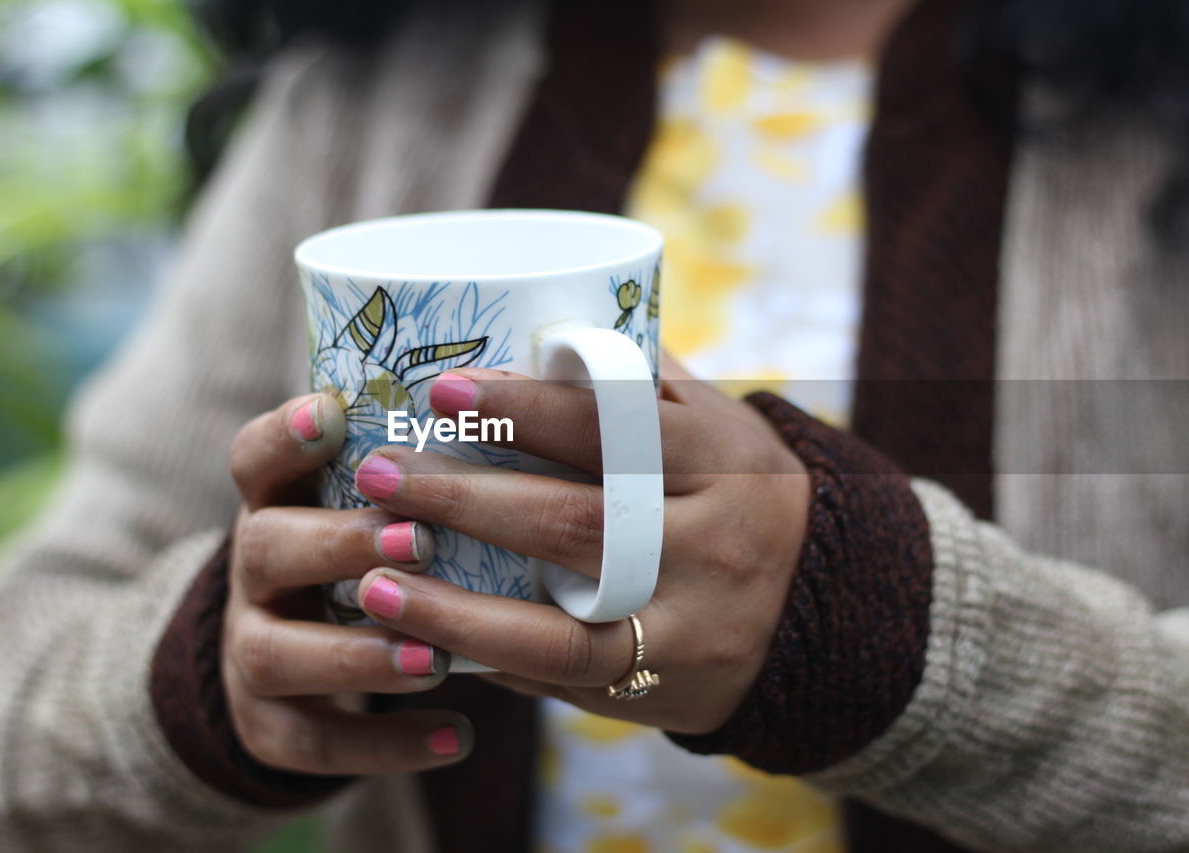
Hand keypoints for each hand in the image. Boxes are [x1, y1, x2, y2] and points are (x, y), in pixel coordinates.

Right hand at [222, 391, 471, 774]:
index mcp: (280, 502)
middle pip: (264, 547)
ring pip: (274, 653)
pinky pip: (310, 742)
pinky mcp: (266, 723)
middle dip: (340, 545)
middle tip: (419, 542)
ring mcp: (249, 649)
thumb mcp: (371, 504)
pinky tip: (457, 738)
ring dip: (355, 656)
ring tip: (432, 661)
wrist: (300, 664)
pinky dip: (383, 744)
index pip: (255, 457)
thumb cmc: (369, 554)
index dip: (284, 434)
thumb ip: (416, 468)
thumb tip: (507, 404)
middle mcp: (252, 569)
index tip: (333, 414)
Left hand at [348, 356, 809, 734]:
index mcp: (721, 461)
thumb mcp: (720, 425)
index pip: (618, 429)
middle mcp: (708, 546)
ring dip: (455, 608)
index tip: (444, 387)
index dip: (528, 409)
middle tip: (377, 472)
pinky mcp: (655, 690)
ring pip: (561, 629)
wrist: (823, 615)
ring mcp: (683, 629)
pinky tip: (419, 640)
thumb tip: (541, 320)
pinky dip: (489, 659)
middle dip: (465, 499)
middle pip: (575, 524)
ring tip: (370, 581)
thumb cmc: (742, 494)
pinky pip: (562, 681)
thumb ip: (643, 379)